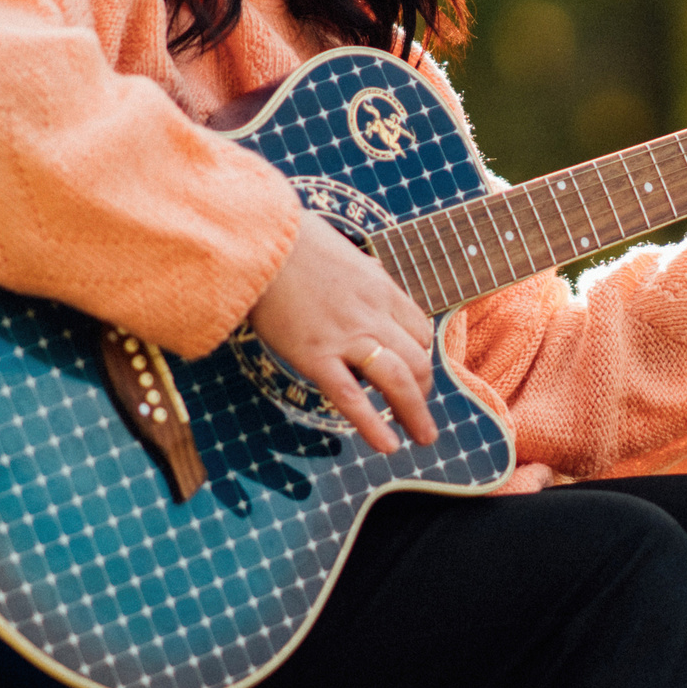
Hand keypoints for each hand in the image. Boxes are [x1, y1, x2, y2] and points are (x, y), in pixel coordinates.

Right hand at [247, 212, 438, 453]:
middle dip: (425, 390)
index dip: (422, 355)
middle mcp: (373, 314)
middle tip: (421, 411)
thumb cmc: (294, 242)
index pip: (420, 329)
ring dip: (415, 413)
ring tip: (422, 436)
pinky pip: (352, 398)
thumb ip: (360, 277)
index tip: (413, 370)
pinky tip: (387, 445)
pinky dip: (374, 426)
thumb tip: (364, 283)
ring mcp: (347, 337)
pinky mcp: (316, 355)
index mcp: (381, 287)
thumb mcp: (344, 253)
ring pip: (398, 381)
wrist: (261, 242)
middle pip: (418, 359)